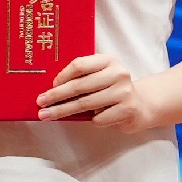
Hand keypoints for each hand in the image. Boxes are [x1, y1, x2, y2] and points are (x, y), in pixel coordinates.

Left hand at [36, 53, 159, 129]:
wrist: (140, 105)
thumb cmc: (112, 91)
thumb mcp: (101, 76)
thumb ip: (83, 77)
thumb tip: (51, 88)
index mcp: (109, 60)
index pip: (80, 65)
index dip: (62, 76)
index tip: (50, 86)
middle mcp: (118, 73)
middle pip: (79, 85)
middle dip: (56, 96)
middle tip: (40, 103)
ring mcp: (124, 91)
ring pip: (85, 103)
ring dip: (63, 111)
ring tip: (47, 115)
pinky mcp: (127, 109)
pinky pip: (98, 118)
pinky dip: (91, 120)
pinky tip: (93, 118)